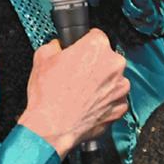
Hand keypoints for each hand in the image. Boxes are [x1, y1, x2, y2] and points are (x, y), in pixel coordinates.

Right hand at [18, 30, 129, 156]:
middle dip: (94, 65)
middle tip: (77, 77)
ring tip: (81, 94)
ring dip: (101, 84)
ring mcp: (121, 87)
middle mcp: (114, 64)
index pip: (96, 36)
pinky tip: (88, 105)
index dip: (85, 45)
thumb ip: (56, 45)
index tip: (79, 53)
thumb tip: (59, 46)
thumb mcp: (42, 58)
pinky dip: (105, 102)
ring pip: (113, 79)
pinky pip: (115, 99)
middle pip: (107, 58)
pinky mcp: (121, 106)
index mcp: (96, 46)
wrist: (52, 127)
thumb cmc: (48, 95)